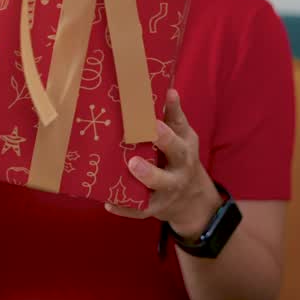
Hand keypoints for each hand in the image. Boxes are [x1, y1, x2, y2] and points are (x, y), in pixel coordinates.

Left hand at [105, 89, 219, 236]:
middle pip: (173, 161)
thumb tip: (169, 89)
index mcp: (184, 148)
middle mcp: (178, 171)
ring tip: (130, 167)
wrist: (191, 199)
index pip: (179, 135)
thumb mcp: (183, 136)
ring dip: (145, 178)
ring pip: (157, 189)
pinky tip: (108, 202)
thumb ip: (174, 115)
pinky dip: (124, 208)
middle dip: (158, 153)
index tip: (153, 120)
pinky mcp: (154, 208)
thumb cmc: (179, 157)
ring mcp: (167, 191)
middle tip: (136, 153)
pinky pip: (139, 210)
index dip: (166, 128)